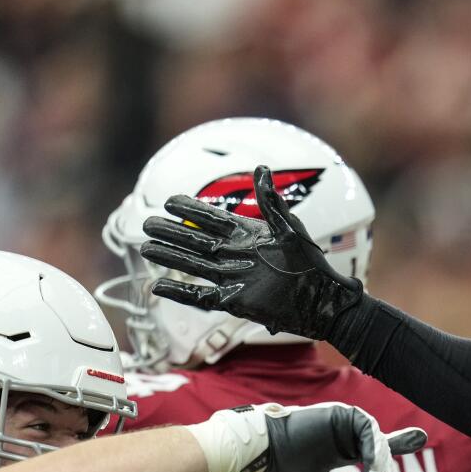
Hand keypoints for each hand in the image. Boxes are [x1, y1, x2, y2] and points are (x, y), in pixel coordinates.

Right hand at [140, 165, 362, 340]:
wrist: (324, 302)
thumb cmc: (313, 264)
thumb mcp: (290, 229)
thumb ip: (271, 202)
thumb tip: (260, 168)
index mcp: (248, 236)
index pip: (213, 220)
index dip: (191, 210)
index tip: (169, 200)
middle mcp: (236, 256)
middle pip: (196, 242)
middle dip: (172, 232)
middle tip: (146, 223)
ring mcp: (234, 279)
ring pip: (194, 266)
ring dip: (171, 257)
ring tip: (146, 247)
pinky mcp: (235, 303)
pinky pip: (202, 298)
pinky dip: (181, 293)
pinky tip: (159, 287)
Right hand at [262, 403, 425, 471]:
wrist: (264, 454)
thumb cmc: (285, 471)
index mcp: (343, 448)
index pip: (377, 447)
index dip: (400, 442)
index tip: (420, 438)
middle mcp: (347, 434)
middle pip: (381, 447)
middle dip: (385, 470)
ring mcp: (345, 422)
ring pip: (377, 440)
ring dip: (379, 464)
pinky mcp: (342, 413)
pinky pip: (368, 430)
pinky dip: (372, 452)